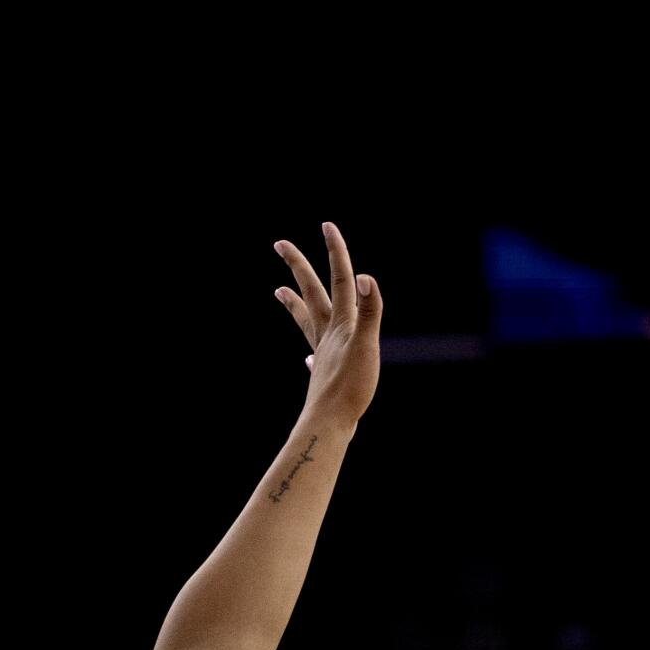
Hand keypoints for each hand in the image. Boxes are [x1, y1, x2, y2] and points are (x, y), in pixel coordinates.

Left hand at [273, 222, 381, 424]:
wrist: (329, 424)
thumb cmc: (350, 388)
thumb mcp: (367, 346)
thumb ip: (370, 312)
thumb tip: (364, 277)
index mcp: (340, 324)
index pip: (339, 279)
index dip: (335, 252)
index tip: (326, 225)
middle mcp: (327, 334)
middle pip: (312, 292)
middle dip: (298, 266)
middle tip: (280, 244)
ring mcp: (323, 353)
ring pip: (306, 320)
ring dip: (294, 303)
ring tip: (279, 291)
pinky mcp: (323, 375)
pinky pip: (314, 356)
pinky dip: (311, 351)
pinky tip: (308, 359)